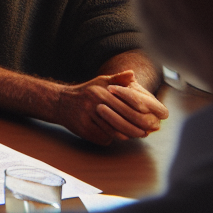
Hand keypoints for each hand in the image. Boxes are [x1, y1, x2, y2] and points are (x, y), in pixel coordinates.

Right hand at [53, 71, 168, 144]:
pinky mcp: (83, 130)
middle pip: (123, 121)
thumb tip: (133, 74)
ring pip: (114, 132)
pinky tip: (117, 136)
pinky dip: (111, 138)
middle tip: (146, 132)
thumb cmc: (86, 92)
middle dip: (137, 129)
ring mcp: (87, 118)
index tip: (151, 119)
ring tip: (136, 135)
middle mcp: (93, 104)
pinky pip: (103, 137)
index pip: (128, 105)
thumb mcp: (100, 82)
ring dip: (126, 135)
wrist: (61, 103)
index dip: (142, 114)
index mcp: (101, 92)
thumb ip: (118, 79)